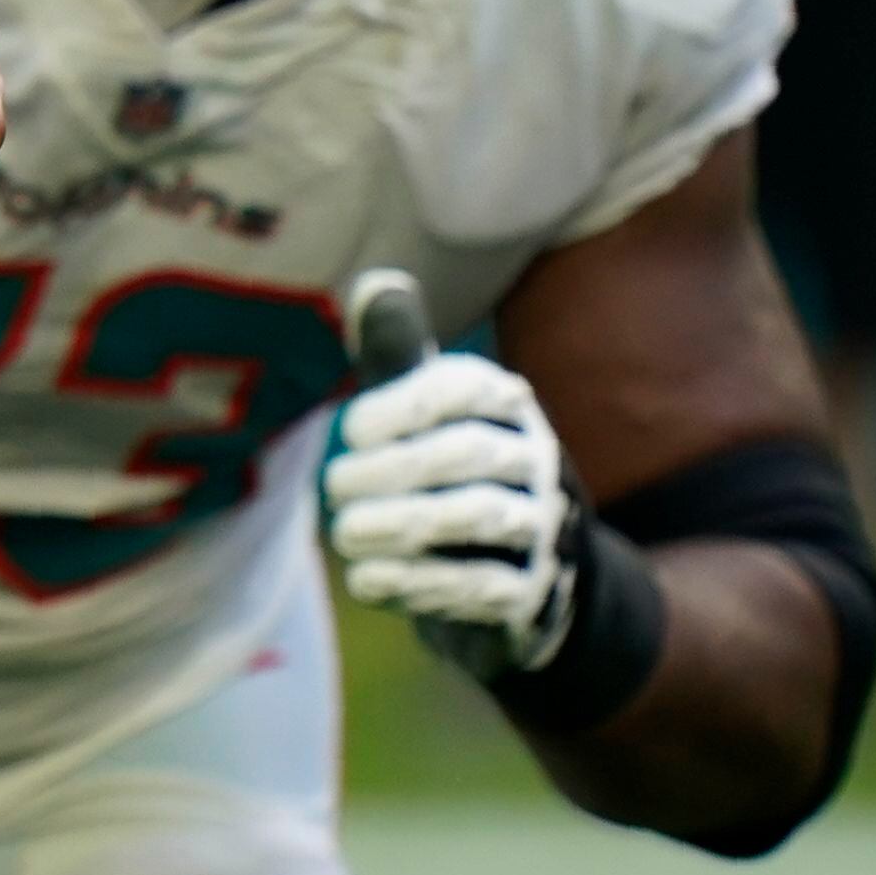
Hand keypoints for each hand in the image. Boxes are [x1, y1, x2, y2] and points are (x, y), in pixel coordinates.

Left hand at [324, 350, 582, 675]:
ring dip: (401, 524)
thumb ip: (400, 355)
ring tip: (344, 534)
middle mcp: (536, 460)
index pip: (460, 388)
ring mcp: (544, 528)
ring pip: (478, 517)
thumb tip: (374, 281)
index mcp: (506, 406)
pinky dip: (420, 583)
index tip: (350, 431)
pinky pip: (482, 585)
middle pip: (466, 453)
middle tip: (331, 489)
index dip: (400, 404)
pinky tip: (369, 581)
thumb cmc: (459, 474)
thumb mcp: (432, 413)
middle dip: (391, 469)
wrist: (536, 579)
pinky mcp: (535, 593)